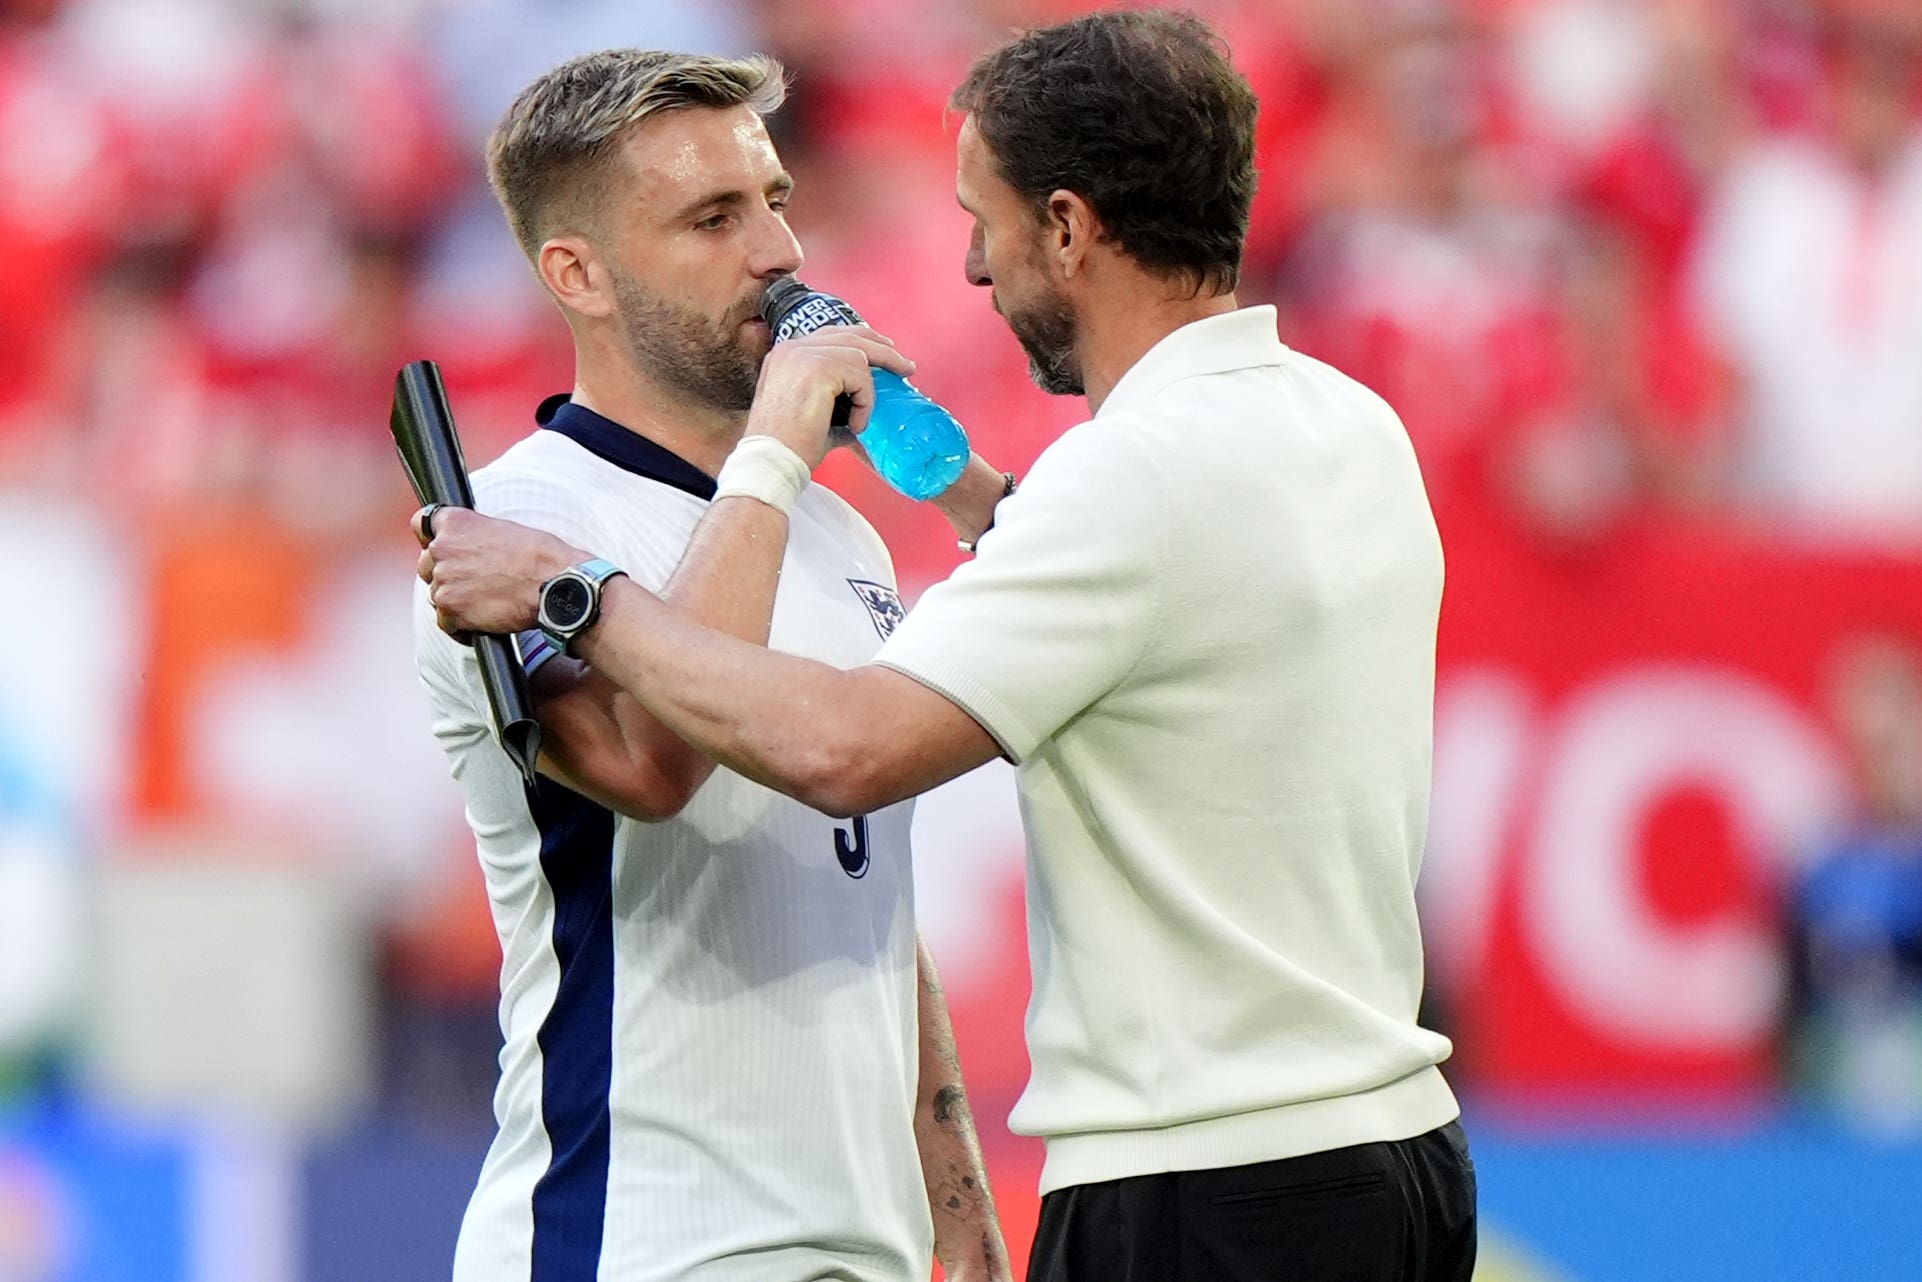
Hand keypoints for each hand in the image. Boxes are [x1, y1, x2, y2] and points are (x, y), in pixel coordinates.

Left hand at [413, 506, 583, 637]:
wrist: (554, 584)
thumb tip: (469, 549)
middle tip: (473, 582)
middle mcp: (442, 548)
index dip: (429, 537)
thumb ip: (474, 536)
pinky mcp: (451, 610)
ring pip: (437, 594)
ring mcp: (444, 581)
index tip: (441, 547)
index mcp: (455, 522)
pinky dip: (460, 626)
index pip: (421, 524)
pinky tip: (481, 621)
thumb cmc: (540, 556)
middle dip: (446, 574)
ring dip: (455, 600)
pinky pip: (445, 621)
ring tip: (485, 603)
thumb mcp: (503, 529)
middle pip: (426, 564)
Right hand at [746, 324, 915, 468]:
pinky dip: (865, 402)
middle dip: (884, 350)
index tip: (886, 352)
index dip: (864, 341)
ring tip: (861, 418)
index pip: (833, 335)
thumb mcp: (815, 414)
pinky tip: (855, 425)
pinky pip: (860, 376)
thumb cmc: (791, 447)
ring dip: (869, 390)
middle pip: (851, 334)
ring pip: (859, 355)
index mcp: (787, 354)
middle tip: (906, 367)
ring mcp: (803, 355)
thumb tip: (865, 411)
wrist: (772, 461)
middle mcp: (792, 348)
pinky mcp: (817, 369)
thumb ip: (837, 403)